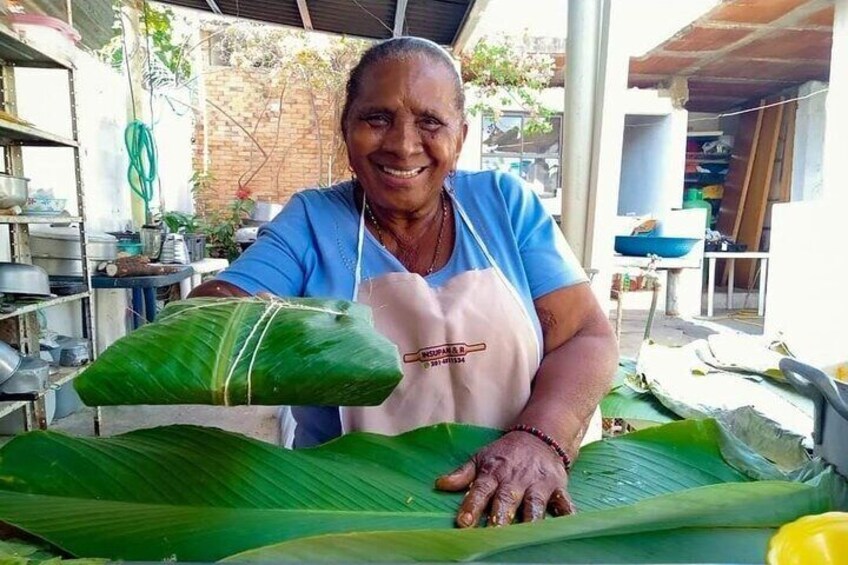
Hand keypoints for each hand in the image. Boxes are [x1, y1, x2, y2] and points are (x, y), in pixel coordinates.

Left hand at [434, 431, 573, 527]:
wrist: (539, 437)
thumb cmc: (505, 455)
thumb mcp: (481, 458)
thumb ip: (462, 474)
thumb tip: (439, 484)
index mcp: (494, 473)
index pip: (480, 491)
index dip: (471, 506)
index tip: (463, 523)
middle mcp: (515, 480)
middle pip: (507, 500)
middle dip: (500, 516)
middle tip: (493, 534)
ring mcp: (538, 484)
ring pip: (534, 504)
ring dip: (530, 518)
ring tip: (525, 534)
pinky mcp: (558, 488)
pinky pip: (564, 503)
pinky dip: (566, 514)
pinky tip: (565, 526)